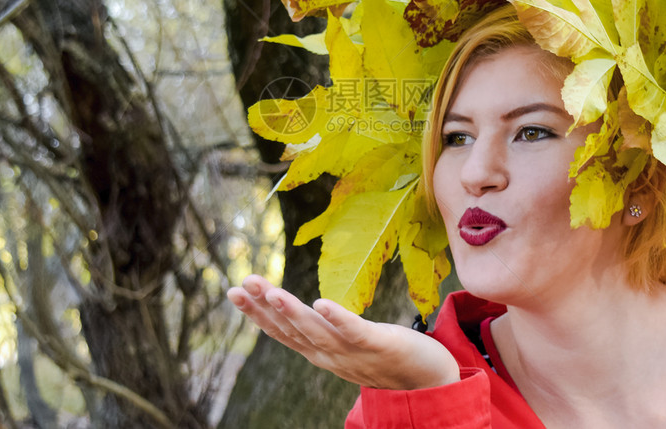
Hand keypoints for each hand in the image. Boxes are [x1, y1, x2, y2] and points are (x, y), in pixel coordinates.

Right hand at [227, 275, 459, 390]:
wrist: (430, 380)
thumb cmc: (388, 356)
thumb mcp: (348, 343)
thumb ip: (327, 331)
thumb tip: (308, 310)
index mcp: (322, 352)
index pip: (283, 332)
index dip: (257, 313)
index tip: (235, 291)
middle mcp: (331, 355)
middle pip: (292, 330)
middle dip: (264, 308)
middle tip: (241, 285)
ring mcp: (354, 353)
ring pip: (316, 332)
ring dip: (292, 312)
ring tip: (271, 291)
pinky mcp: (379, 345)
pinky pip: (355, 331)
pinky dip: (337, 319)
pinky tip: (321, 303)